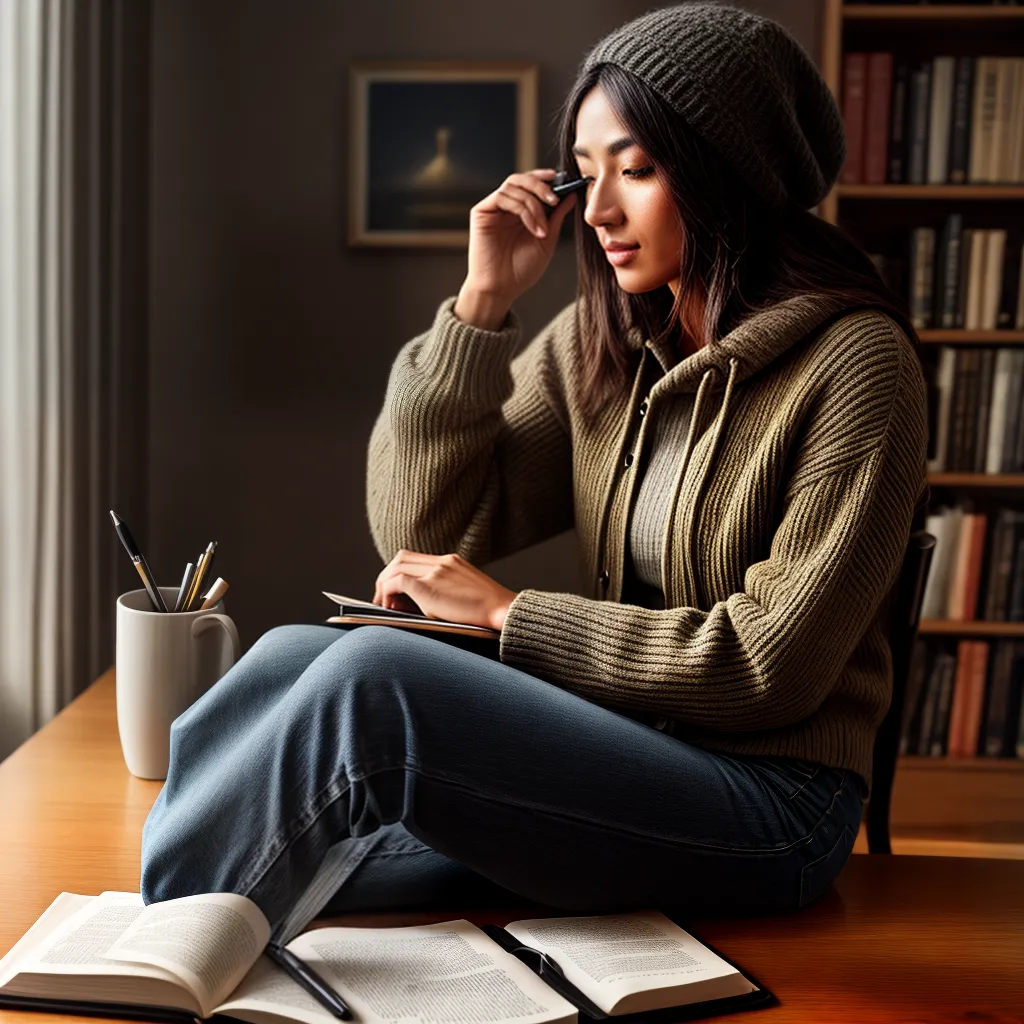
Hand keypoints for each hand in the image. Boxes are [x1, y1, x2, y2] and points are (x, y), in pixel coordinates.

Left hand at [372, 551, 517, 631]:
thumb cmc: (488, 612)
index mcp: (451, 561)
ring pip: (395, 567)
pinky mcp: (429, 586)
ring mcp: (435, 571)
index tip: (394, 590)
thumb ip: (440, 592)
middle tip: (382, 598)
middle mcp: (442, 562)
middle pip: (401, 559)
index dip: (398, 571)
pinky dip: (387, 592)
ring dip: (383, 584)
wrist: (504, 612)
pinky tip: (388, 607)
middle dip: (386, 576)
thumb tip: (408, 603)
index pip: (414, 558)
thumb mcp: (464, 595)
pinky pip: (397, 581)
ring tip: (382, 604)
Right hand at [460, 169, 577, 312]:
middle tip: (555, 199)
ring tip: (542, 229)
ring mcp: (493, 209)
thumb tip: (571, 195)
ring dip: (533, 205)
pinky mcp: (481, 213)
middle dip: (541, 186)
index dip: (545, 178)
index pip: (530, 184)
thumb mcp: (547, 241)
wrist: (501, 290)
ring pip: (514, 186)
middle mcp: (505, 207)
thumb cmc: (521, 271)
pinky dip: (522, 209)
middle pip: (521, 179)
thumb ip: (556, 217)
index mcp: (519, 211)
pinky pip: (502, 197)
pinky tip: (533, 228)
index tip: (563, 179)